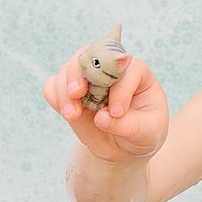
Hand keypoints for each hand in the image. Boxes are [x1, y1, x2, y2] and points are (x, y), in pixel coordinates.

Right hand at [42, 46, 168, 162]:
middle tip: (76, 94)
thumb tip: (101, 118)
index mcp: (138, 73)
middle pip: (92, 56)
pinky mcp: (71, 93)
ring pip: (69, 68)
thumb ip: (129, 125)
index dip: (120, 89)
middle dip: (80, 73)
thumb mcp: (147, 132)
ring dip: (65, 89)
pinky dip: (55, 96)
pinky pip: (53, 85)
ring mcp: (88, 79)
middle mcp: (111, 70)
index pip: (128, 69)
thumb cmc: (144, 133)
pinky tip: (66, 112)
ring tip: (72, 114)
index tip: (117, 113)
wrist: (125, 146)